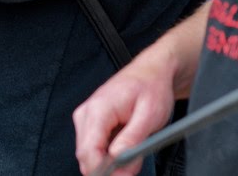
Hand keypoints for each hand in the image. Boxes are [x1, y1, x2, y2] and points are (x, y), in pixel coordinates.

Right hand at [73, 51, 177, 175]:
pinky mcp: (91, 122)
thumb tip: (116, 158)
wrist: (152, 71)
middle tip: (131, 169)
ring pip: (89, 154)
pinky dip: (109, 155)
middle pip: (85, 156)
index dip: (103, 171)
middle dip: (108, 170)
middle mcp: (87, 113)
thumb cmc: (152, 87)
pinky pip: (94, 148)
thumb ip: (132, 138)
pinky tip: (125, 147)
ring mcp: (86, 117)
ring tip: (132, 154)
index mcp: (99, 109)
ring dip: (109, 163)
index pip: (88, 151)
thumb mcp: (149, 114)